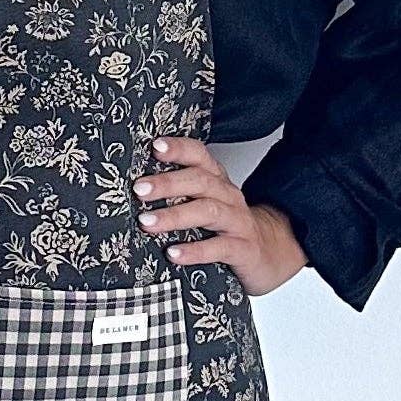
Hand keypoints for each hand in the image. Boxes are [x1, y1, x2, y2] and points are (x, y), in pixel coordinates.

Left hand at [133, 135, 307, 296]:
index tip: (155, 146)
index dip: (179, 148)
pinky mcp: (244, 249)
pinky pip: (220, 247)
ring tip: (147, 223)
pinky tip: (174, 254)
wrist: (269, 253)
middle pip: (200, 181)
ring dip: (175, 216)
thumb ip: (178, 193)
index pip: (200, 155)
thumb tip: (131, 188)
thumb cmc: (226, 226)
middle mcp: (228, 196)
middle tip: (139, 190)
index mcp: (216, 181)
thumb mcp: (205, 203)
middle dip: (167, 183)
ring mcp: (238, 222)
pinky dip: (195, 250)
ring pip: (208, 211)